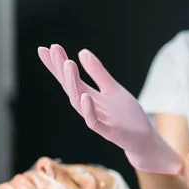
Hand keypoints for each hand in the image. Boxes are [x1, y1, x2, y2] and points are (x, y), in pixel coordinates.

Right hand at [37, 44, 180, 174]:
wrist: (144, 139)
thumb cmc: (127, 116)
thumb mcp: (112, 88)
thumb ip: (98, 73)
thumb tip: (82, 51)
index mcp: (88, 96)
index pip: (68, 79)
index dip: (56, 65)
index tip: (44, 49)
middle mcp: (88, 107)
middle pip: (70, 87)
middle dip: (60, 69)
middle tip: (54, 49)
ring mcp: (97, 120)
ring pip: (78, 102)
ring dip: (73, 83)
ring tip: (68, 64)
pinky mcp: (108, 132)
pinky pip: (94, 122)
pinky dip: (88, 109)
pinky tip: (85, 95)